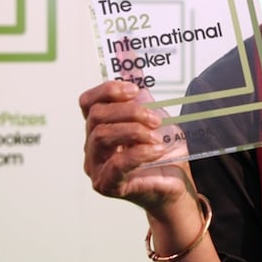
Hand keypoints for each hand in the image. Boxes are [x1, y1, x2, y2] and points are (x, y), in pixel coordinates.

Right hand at [79, 80, 191, 210]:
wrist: (174, 184)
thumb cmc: (161, 153)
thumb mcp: (154, 121)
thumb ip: (143, 101)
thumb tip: (135, 76)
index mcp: (99, 127)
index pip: (88, 102)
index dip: (107, 91)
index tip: (134, 90)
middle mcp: (92, 146)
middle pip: (96, 116)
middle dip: (129, 112)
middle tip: (155, 119)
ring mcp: (96, 167)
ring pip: (101, 136)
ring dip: (133, 131)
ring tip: (156, 136)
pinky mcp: (107, 185)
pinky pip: (116, 164)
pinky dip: (140, 153)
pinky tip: (157, 150)